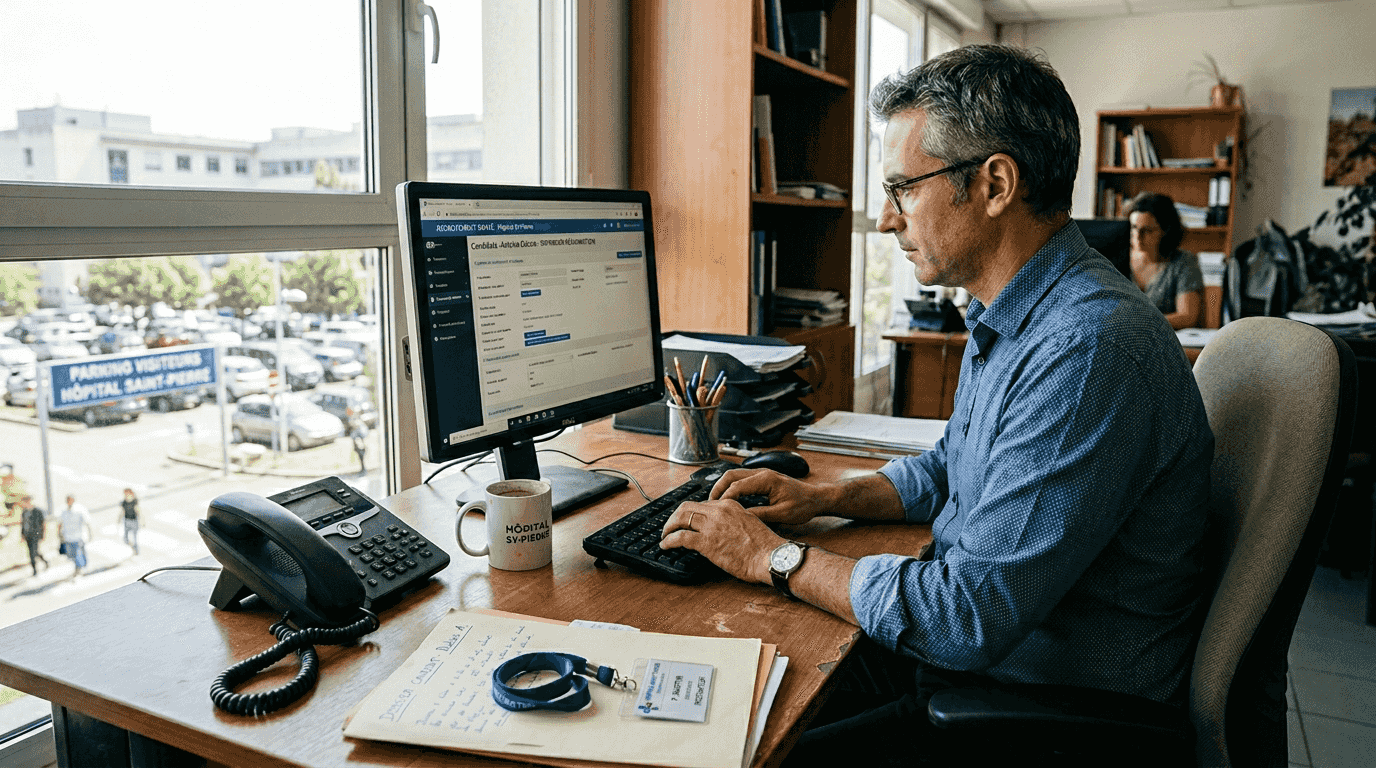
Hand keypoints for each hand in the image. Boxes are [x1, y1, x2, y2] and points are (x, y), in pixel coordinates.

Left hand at [659, 499, 782, 583]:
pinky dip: (669, 540)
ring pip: (680, 518)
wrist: (771, 557)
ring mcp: (712, 525)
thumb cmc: (764, 546)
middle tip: (670, 526)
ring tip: (665, 535)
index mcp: (730, 505)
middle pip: (687, 507)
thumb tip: (721, 530)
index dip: (691, 513)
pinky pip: (680, 537)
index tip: (686, 521)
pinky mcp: (707, 542)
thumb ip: (733, 521)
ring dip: (669, 527)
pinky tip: (665, 545)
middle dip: (675, 517)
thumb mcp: (749, 523)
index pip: (702, 504)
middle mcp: (719, 511)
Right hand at [707, 468, 831, 525]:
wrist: (816, 498)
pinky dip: (730, 488)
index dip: (724, 498)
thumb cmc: (804, 505)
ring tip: (714, 503)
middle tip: (708, 505)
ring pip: (734, 476)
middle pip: (730, 475)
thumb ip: (761, 515)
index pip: (737, 485)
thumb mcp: (783, 514)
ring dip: (722, 488)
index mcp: (766, 479)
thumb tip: (741, 518)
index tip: (716, 510)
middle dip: (717, 489)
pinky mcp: (762, 479)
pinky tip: (727, 501)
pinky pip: (741, 480)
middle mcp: (762, 473)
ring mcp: (762, 474)